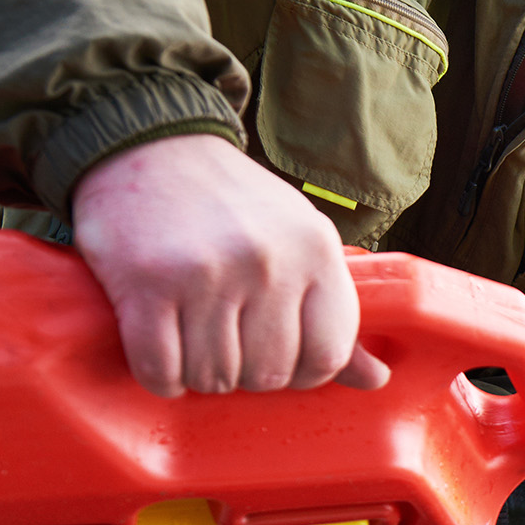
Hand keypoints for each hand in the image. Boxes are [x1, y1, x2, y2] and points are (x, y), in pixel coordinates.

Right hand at [71, 133, 389, 396]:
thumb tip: (377, 380)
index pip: (327, 356)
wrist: (151, 144)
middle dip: (245, 375)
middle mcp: (268, 261)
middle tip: (226, 345)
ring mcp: (206, 271)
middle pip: (267, 374)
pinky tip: (160, 359)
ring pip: (213, 377)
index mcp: (315, 251)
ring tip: (192, 343)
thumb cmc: (232, 204)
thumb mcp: (299, 242)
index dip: (302, 374)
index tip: (278, 361)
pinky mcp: (147, 282)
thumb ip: (332, 314)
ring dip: (198, 376)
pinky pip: (160, 369)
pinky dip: (159, 378)